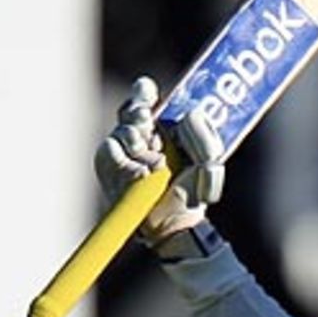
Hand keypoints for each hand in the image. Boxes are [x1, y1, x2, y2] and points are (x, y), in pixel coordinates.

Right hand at [93, 76, 225, 242]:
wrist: (176, 225)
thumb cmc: (192, 194)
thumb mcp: (208, 162)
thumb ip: (204, 136)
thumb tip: (189, 115)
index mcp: (160, 128)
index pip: (145, 98)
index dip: (143, 91)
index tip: (147, 92)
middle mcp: (139, 137)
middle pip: (129, 110)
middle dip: (138, 112)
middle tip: (146, 121)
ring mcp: (122, 153)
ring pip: (120, 131)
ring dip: (134, 140)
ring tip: (154, 163)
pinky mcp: (109, 170)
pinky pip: (109, 152)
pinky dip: (125, 161)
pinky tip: (141, 175)